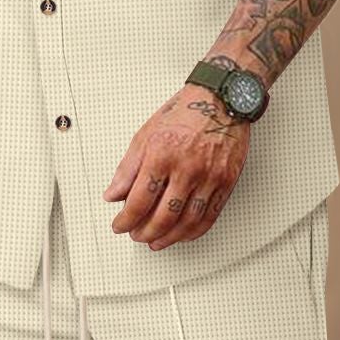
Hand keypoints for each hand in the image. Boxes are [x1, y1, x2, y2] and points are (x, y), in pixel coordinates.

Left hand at [104, 87, 250, 248]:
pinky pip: (210, 216)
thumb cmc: (185, 113)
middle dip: (145, 232)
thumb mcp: (145, 134)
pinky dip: (194, 231)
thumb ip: (127, 168)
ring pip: (187, 221)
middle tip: (137, 236)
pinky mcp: (226, 181)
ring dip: (169, 237)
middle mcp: (187, 167)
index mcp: (161, 154)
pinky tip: (182, 234)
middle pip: (163, 216)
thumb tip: (113, 193)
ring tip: (157, 241)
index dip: (126, 220)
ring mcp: (209, 176)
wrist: (221, 99)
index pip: (139, 200)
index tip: (120, 225)